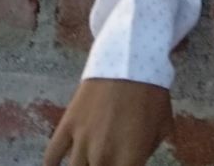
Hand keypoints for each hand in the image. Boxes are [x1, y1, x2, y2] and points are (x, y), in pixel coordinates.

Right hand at [43, 79, 172, 165]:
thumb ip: (147, 152)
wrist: (130, 58)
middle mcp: (102, 156)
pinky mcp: (68, 124)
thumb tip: (137, 160)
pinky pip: (52, 155)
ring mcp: (82, 140)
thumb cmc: (152, 92)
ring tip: (87, 162)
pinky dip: (51, 165)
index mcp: (129, 160)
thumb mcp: (162, 126)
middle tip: (106, 161)